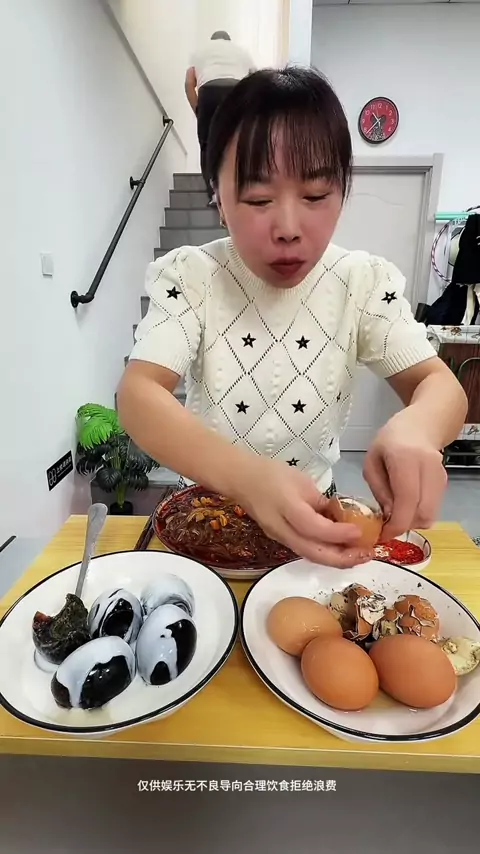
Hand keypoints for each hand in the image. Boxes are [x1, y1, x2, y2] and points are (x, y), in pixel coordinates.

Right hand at [231, 457, 372, 568]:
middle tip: (367, 554)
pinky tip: (340, 550)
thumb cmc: (271, 474)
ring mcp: (279, 537)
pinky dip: (325, 554)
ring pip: (310, 555)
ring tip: (358, 556)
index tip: (360, 532)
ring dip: (336, 559)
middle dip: (342, 558)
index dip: (339, 533)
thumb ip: (321, 502)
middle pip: (313, 552)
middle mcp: (281, 528)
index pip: (314, 528)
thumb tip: (342, 517)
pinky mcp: (280, 539)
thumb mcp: (302, 481)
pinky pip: (305, 551)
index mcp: (286, 507)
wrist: (241, 480)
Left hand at [364, 411, 446, 539]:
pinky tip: (406, 505)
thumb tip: (389, 516)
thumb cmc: (390, 442)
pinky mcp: (445, 484)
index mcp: (405, 458)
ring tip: (395, 512)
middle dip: (404, 526)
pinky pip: (433, 509)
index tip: (382, 534)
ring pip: (430, 515)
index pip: (407, 499)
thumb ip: (378, 489)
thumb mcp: (372, 461)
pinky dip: (418, 514)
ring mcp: (440, 476)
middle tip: (387, 525)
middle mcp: (428, 467)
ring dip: (411, 522)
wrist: (421, 426)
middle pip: (423, 512)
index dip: (396, 523)